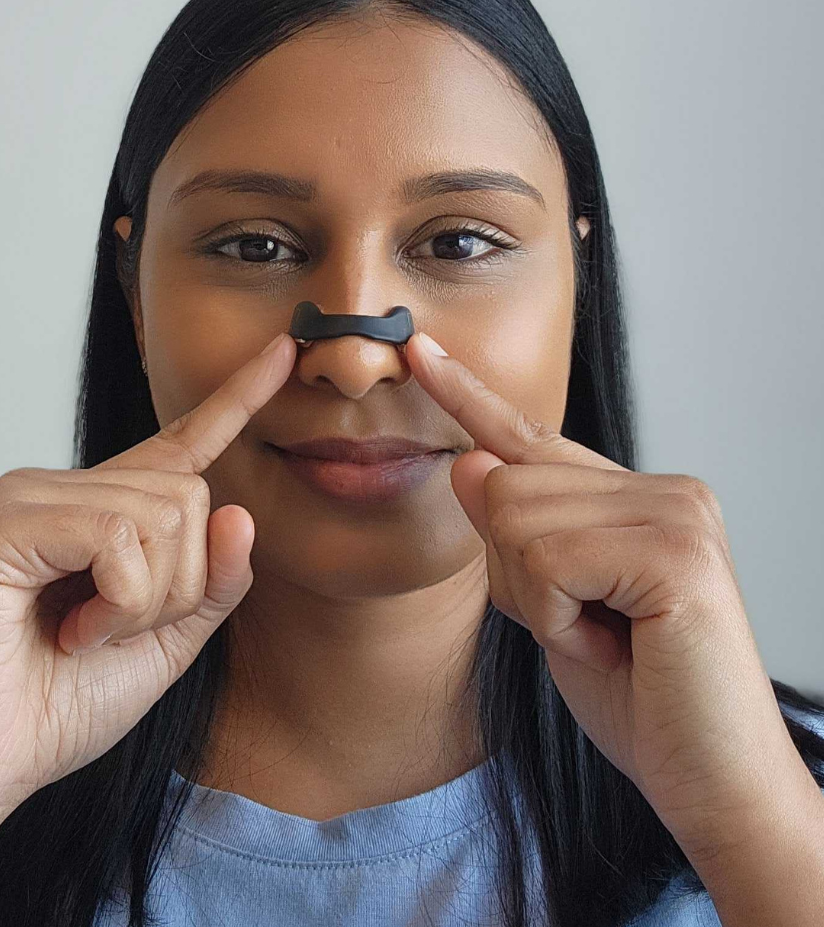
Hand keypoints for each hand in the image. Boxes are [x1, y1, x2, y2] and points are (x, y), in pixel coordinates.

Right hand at [0, 332, 296, 830]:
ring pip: (165, 515)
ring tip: (85, 633)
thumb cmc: (58, 706)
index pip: (184, 441)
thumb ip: (213, 583)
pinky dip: (116, 602)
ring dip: (147, 602)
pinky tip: (71, 630)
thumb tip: (240, 513)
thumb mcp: (167, 643)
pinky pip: (116, 537)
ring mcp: (27, 495)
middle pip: (192, 496)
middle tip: (111, 631)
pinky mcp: (2, 521)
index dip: (239, 396)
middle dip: (179, 586)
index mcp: (104, 509)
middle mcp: (64, 486)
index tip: (285, 350)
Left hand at [405, 331, 805, 855]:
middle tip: (587, 628)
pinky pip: (548, 559)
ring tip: (607, 637)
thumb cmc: (636, 696)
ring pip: (514, 515)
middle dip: (519, 578)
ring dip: (540, 601)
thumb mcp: (548, 607)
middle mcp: (662, 488)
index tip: (420, 348)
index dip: (466, 393)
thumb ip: (511, 536)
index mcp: (631, 497)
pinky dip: (558, 619)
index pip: (528, 436)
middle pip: (502, 484)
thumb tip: (465, 461)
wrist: (709, 781)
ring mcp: (677, 512)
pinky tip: (615, 645)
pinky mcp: (677, 553)